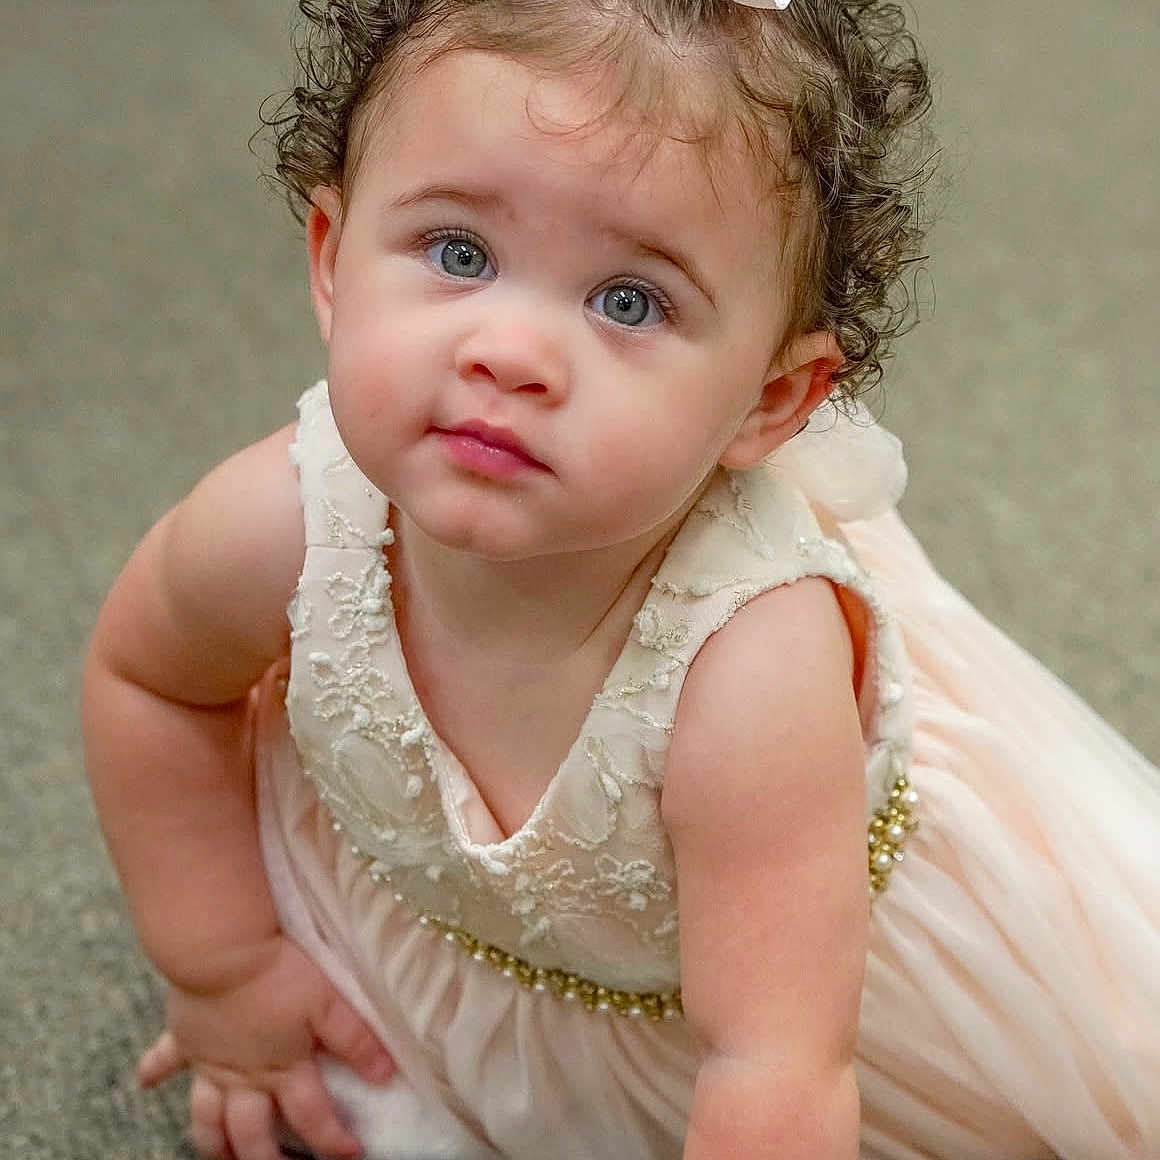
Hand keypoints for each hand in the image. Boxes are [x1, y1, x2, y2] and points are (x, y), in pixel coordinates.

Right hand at [137, 934, 394, 1159]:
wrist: (222, 952)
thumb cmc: (279, 974)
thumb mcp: (329, 1003)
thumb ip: (356, 1040)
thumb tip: (385, 1074)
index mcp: (282, 1069)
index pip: (312, 1116)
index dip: (333, 1141)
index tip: (351, 1156)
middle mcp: (243, 1076)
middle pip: (250, 1134)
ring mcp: (208, 1061)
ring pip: (205, 1116)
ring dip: (210, 1142)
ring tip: (216, 1159)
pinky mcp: (183, 1036)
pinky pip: (163, 1059)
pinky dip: (152, 1070)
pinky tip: (143, 1082)